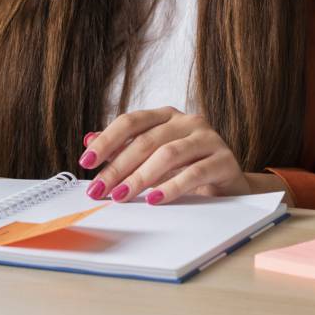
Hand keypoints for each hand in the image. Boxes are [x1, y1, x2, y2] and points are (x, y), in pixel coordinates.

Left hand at [78, 106, 273, 205]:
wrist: (229, 184)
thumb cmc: (187, 167)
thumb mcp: (153, 156)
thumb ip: (123, 147)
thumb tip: (89, 140)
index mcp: (166, 116)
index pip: (131, 122)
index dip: (107, 140)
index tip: (86, 161)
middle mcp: (187, 121)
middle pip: (146, 140)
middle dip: (118, 167)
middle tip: (99, 189)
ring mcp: (207, 138)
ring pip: (168, 154)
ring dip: (140, 177)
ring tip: (122, 196)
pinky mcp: (223, 160)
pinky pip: (194, 173)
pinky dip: (171, 187)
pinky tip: (154, 199)